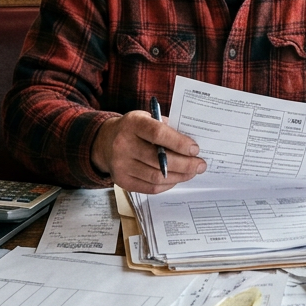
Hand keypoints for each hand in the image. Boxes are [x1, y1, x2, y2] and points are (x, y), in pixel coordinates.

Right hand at [91, 111, 206, 193]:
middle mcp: (123, 144)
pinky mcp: (122, 181)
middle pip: (159, 160)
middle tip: (200, 165)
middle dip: (185, 164)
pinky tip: (177, 178)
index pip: (158, 134)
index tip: (195, 149)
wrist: (105, 142)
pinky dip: (168, 184)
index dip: (179, 143)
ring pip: (157, 176)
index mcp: (132, 124)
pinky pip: (150, 187)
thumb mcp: (147, 118)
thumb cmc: (134, 129)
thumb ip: (167, 128)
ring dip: (179, 176)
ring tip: (192, 172)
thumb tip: (192, 145)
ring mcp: (121, 165)